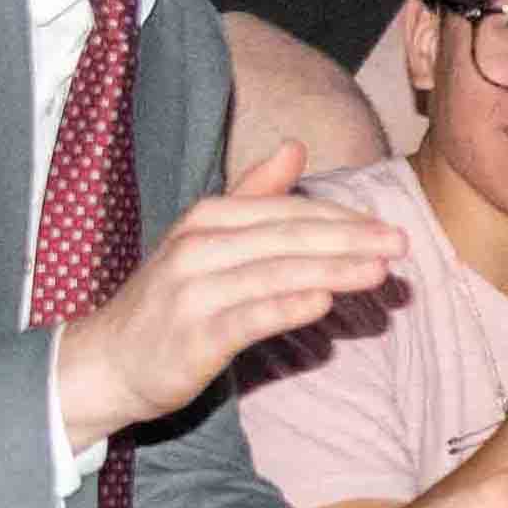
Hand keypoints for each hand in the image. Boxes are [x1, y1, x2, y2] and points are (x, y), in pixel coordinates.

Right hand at [49, 146, 402, 446]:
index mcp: (206, 219)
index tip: (386, 226)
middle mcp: (198, 248)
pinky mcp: (193, 337)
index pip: (285, 211)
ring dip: (332, 269)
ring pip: (274, 273)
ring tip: (380, 270)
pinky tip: (323, 302)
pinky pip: (247, 317)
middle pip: (286, 237)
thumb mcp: (204, 238)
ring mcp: (193, 292)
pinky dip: (285, 306)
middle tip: (401, 242)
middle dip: (349, 238)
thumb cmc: (168, 298)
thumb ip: (253, 195)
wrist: (106, 360)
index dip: (340, 218)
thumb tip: (295, 146)